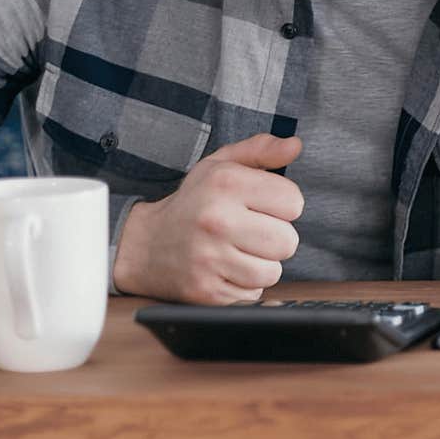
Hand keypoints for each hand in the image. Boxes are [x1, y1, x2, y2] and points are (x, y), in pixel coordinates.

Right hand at [112, 134, 304, 303]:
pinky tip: (226, 269)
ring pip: (273, 271)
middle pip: (288, 241)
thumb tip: (295, 145)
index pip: (293, 202)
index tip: (263, 207)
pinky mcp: (206, 291)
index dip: (283, 205)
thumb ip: (261, 151)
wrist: (144, 245)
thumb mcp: (220, 166)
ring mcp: (209, 259)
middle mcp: (216, 220)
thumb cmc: (192, 202)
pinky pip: (253, 293)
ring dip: (262, 264)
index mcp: (225, 183)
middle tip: (252, 232)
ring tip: (238, 251)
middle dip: (276, 238)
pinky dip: (244, 284)